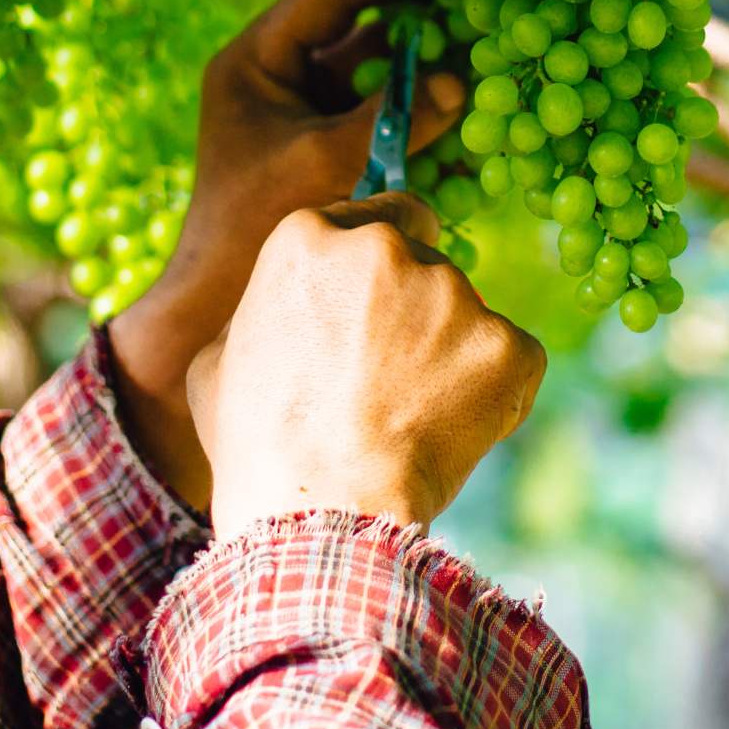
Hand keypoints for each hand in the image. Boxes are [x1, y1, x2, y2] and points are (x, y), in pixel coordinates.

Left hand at [108, 0, 465, 508]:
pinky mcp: (321, 152)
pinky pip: (373, 116)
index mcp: (253, 63)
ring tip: (473, 55)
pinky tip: (456, 112)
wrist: (215, 306)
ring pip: (368, 74)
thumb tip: (460, 82)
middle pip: (352, 31)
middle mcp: (273, 79)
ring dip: (416, 70)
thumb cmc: (257, 226)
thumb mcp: (330, 161)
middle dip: (410, 22)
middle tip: (468, 5)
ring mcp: (298, 116)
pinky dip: (410, 114)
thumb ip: (396, 115)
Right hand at [188, 193, 546, 537]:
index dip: (385, 262)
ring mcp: (452, 294)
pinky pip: (511, 360)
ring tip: (409, 419)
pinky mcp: (505, 344)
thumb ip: (263, 311)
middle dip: (415, 309)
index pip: (382, 215)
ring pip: (465, 314)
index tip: (381, 302)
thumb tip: (289, 304)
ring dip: (451, 353)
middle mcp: (386, 248)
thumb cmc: (259, 448)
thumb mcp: (217, 364)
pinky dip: (494, 392)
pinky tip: (450, 435)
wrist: (322, 513)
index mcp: (311, 238)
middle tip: (388, 378)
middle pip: (425, 260)